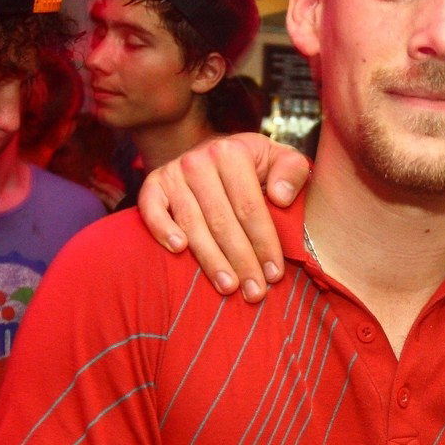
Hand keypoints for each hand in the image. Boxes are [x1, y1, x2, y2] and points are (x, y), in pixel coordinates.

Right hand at [136, 134, 310, 299]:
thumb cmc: (252, 164)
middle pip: (222, 221)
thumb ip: (292, 171)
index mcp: (232, 153)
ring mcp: (173, 173)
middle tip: (254, 293)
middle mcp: (199, 161)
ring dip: (210, 260)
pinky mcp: (153, 185)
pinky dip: (163, 230)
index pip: (250, 207)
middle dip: (241, 261)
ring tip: (228, 287)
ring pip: (193, 224)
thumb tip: (281, 197)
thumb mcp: (279, 158)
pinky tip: (179, 251)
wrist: (211, 151)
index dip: (264, 243)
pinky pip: (152, 210)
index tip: (274, 274)